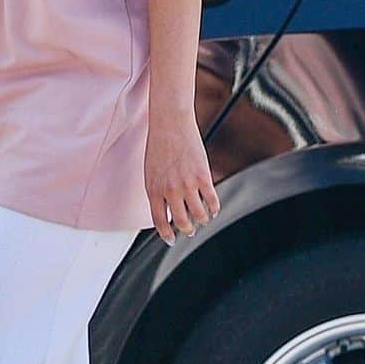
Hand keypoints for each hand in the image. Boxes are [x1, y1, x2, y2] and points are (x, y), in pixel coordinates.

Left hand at [145, 110, 219, 244]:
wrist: (170, 124)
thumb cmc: (159, 145)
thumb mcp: (150, 172)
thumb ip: (157, 192)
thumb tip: (166, 210)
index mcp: (153, 190)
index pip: (159, 222)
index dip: (166, 234)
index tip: (171, 239)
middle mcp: (170, 190)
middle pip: (181, 222)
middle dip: (187, 230)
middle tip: (190, 230)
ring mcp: (187, 184)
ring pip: (199, 215)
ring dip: (202, 221)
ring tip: (202, 219)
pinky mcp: (203, 176)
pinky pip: (212, 201)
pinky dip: (214, 209)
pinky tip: (213, 208)